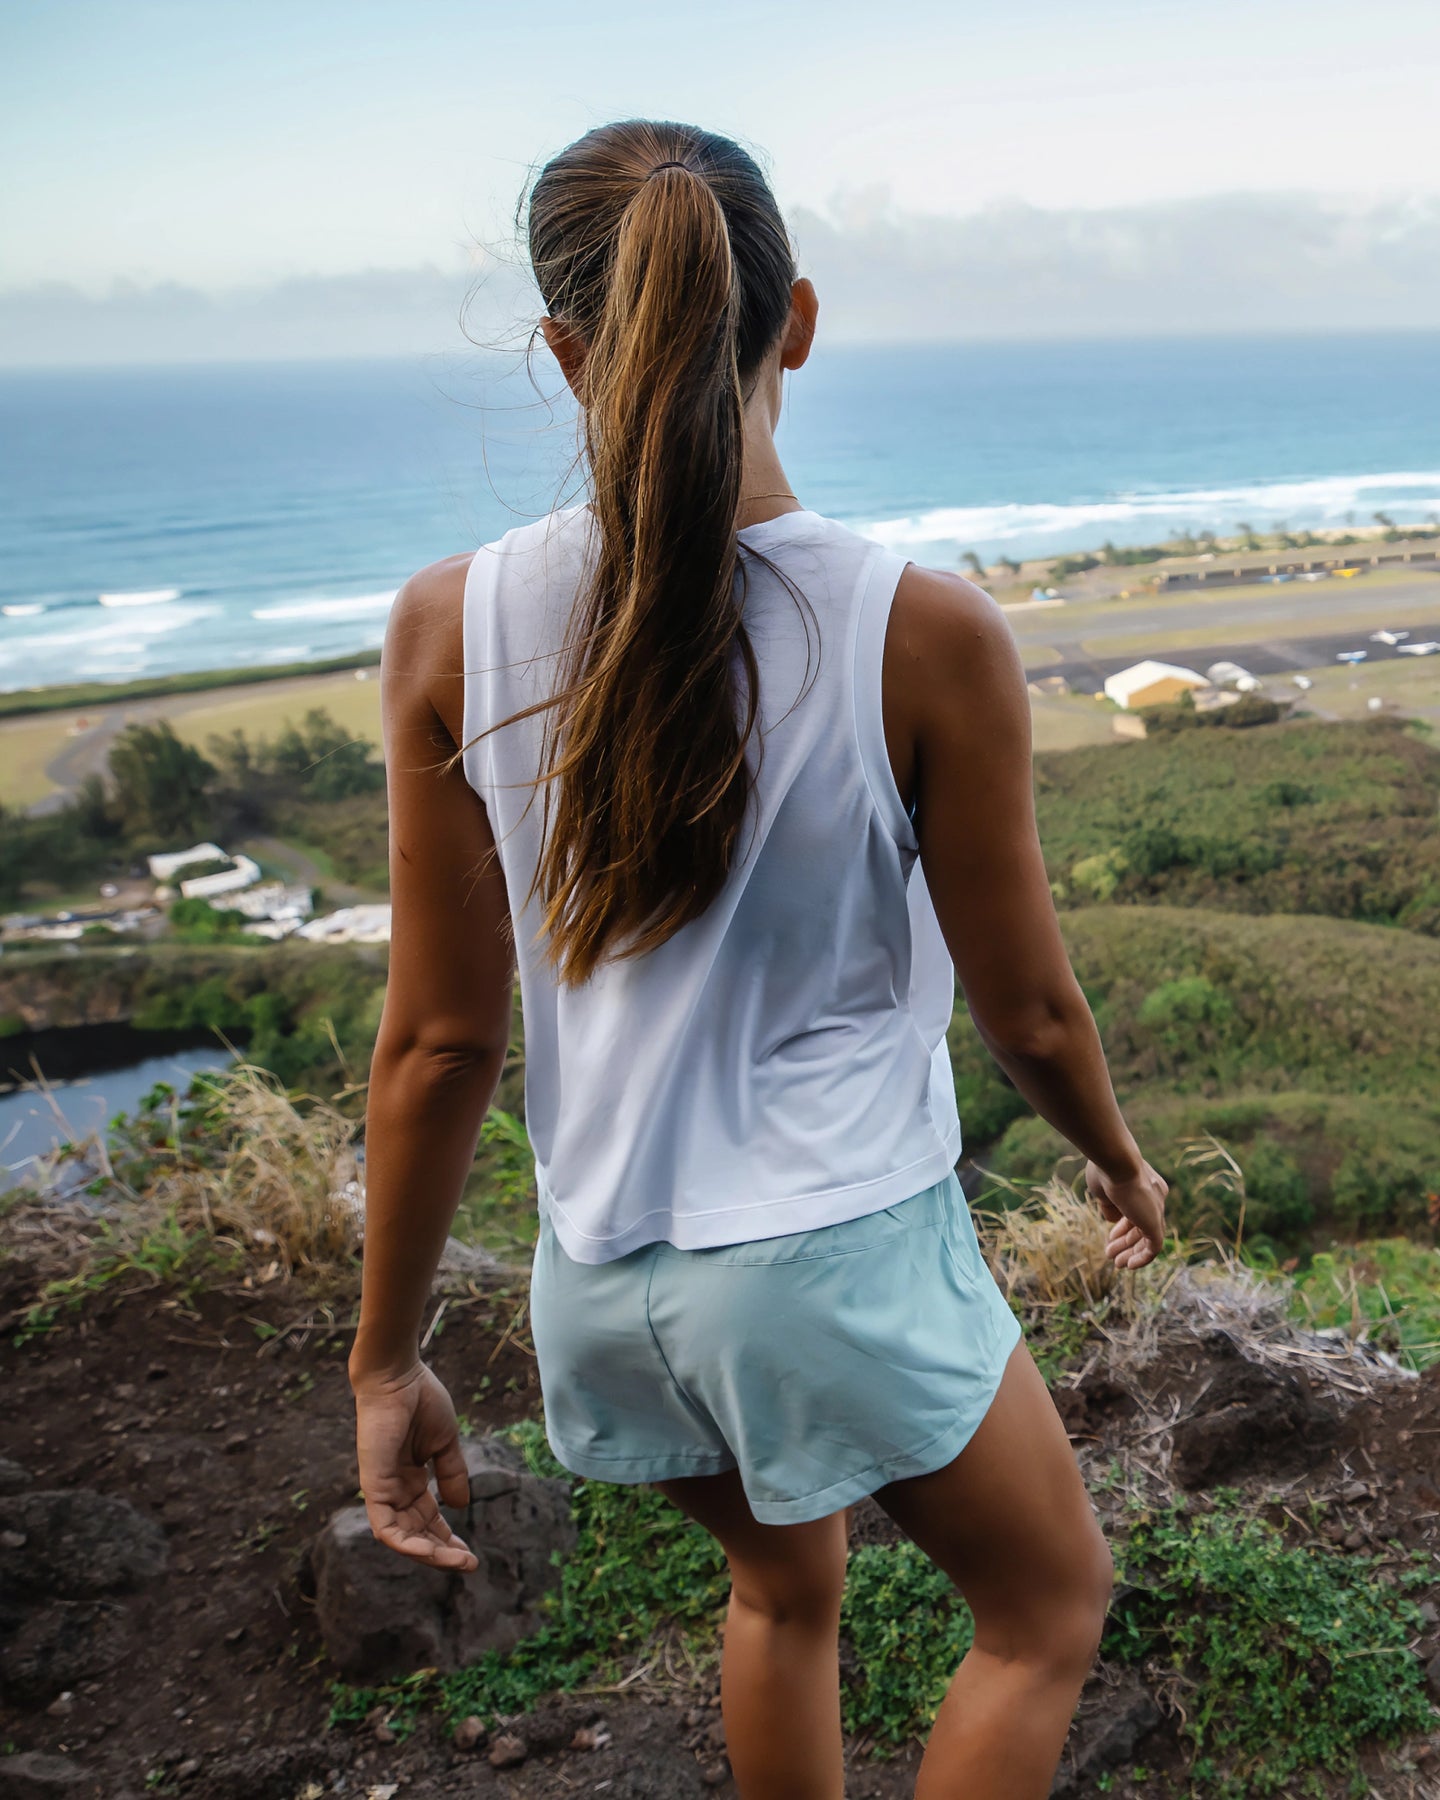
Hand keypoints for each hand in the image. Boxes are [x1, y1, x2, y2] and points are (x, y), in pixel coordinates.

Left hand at [352, 1362, 478, 1571]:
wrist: (397, 1376)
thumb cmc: (419, 1399)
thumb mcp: (444, 1442)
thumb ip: (451, 1474)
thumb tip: (461, 1507)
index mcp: (409, 1478)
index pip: (427, 1519)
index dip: (447, 1538)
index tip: (470, 1553)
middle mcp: (394, 1489)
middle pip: (416, 1533)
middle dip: (442, 1552)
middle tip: (469, 1564)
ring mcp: (382, 1490)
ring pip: (401, 1538)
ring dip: (429, 1554)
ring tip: (458, 1562)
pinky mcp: (373, 1487)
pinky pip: (386, 1528)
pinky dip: (407, 1544)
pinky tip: (431, 1552)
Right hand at [1085, 1158, 1167, 1269]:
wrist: (1117, 1161)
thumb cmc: (1106, 1169)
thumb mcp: (1104, 1189)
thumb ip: (1110, 1206)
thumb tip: (1113, 1221)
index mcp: (1145, 1186)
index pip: (1137, 1212)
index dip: (1124, 1228)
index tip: (1110, 1237)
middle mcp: (1155, 1198)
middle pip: (1142, 1226)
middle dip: (1126, 1242)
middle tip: (1111, 1253)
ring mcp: (1157, 1210)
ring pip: (1147, 1238)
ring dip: (1131, 1252)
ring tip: (1116, 1263)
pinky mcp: (1155, 1223)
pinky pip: (1154, 1247)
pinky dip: (1142, 1258)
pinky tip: (1129, 1265)